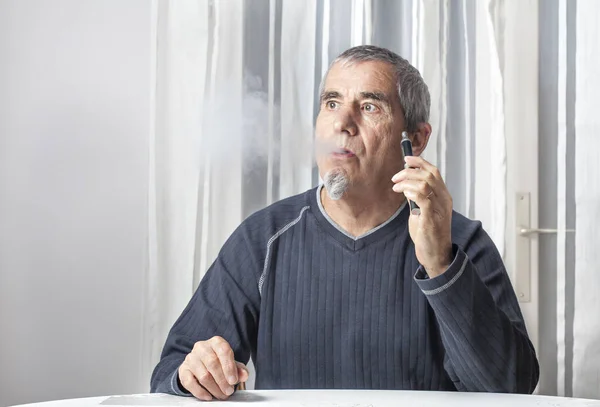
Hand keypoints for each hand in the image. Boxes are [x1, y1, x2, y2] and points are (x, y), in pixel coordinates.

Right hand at [178, 336, 248, 400]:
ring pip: (203, 375)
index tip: (234, 381)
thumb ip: (239, 369)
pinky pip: (190, 382)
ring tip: (221, 395)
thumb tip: (244, 375)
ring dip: (214, 388)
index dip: (229, 367)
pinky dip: (200, 392)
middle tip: (229, 391)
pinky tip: (208, 396)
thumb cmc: (218, 362)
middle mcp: (202, 347)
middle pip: (213, 364)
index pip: (224, 351)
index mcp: (216, 342)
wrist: (200, 363)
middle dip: (222, 381)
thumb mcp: (230, 363)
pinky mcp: (183, 370)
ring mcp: (191, 358)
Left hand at [391, 156, 452, 276]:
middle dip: (409, 171)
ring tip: (396, 187)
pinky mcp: (433, 217)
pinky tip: (404, 194)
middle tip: (395, 177)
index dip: (420, 162)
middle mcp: (445, 200)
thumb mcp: (422, 212)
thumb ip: (417, 199)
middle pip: (429, 174)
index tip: (406, 159)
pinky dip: (411, 191)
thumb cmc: (428, 235)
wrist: (436, 255)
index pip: (434, 172)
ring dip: (407, 181)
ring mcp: (440, 208)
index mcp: (443, 197)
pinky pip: (423, 197)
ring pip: (426, 183)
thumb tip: (406, 187)